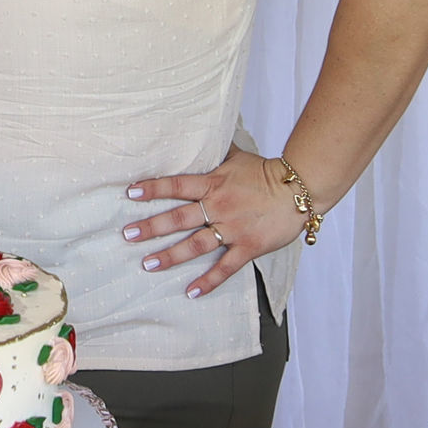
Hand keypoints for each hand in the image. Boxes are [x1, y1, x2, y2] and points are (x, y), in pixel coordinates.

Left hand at [118, 146, 304, 299]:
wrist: (300, 189)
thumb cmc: (268, 172)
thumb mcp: (237, 158)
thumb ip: (216, 153)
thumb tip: (202, 136)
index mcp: (214, 184)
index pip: (176, 185)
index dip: (153, 189)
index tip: (130, 193)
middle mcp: (218, 207)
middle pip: (178, 218)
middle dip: (151, 227)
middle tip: (128, 235)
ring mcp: (232, 229)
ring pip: (195, 245)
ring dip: (170, 256)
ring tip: (148, 264)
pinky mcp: (248, 247)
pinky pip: (225, 268)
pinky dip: (208, 281)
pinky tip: (191, 292)